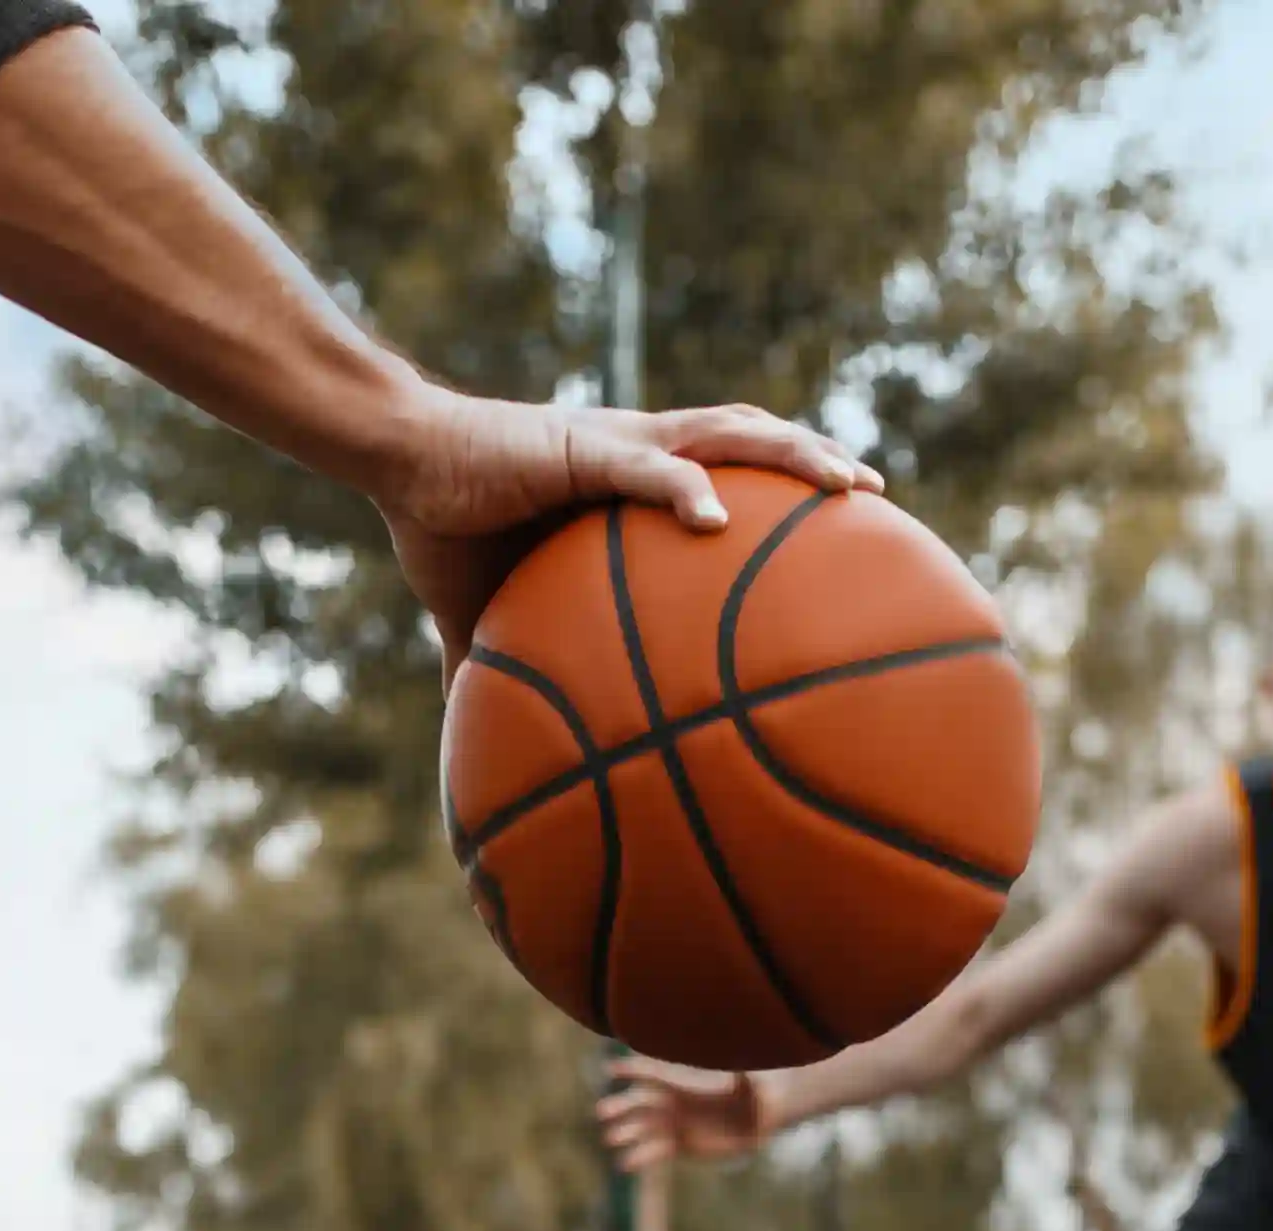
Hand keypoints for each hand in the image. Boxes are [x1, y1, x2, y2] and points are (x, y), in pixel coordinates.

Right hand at [373, 391, 878, 669]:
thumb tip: (487, 754)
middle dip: (815, 459)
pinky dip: (685, 488)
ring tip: (845, 482)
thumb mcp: (483, 616)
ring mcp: (618, 442)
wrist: (396, 460)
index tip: (843, 525)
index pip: (730, 470)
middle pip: (751, 440)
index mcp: (632, 480)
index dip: (786, 486)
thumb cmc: (443, 526)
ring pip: (728, 434)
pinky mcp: (580, 448)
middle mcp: (640, 450)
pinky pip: (647, 468)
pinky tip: (714, 517)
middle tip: (876, 492)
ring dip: (791, 453)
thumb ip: (502, 672)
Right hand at [594, 1058, 773, 1173]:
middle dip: (621, 1105)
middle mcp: (674, 1103)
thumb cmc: (755, 1094)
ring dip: (625, 1133)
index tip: (611, 1070)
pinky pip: (654, 1152)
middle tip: (602, 1112)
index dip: (633, 1071)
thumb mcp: (751, 1084)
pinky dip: (639, 1157)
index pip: (653, 1074)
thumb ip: (743, 1078)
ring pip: (642, 1128)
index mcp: (686, 1084)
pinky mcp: (679, 1145)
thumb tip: (741, 1075)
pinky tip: (624, 1164)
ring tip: (611, 1138)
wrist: (757, 1119)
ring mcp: (674, 1124)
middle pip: (640, 1102)